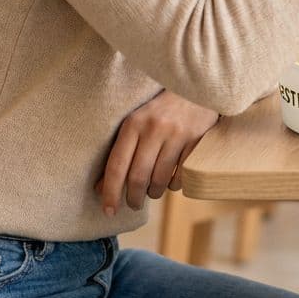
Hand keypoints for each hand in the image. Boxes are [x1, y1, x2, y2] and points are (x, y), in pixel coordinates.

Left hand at [95, 90, 218, 214]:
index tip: (108, 211)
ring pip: (160, 180)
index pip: (117, 165)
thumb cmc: (160, 110)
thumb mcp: (136, 123)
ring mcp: (178, 134)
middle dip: (133, 198)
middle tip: (132, 205)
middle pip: (138, 177)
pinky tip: (170, 181)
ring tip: (152, 192)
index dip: (111, 192)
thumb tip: (101, 189)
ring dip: (153, 193)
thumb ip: (120, 152)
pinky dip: (174, 185)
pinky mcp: (197, 139)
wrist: (196, 86)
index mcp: (134, 123)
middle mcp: (155, 128)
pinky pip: (181, 175)